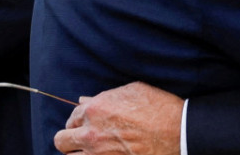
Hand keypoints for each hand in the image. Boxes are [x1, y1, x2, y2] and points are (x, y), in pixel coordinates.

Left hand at [55, 82, 183, 154]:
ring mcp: (97, 154)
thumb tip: (84, 101)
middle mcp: (90, 134)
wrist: (178, 132)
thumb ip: (105, 97)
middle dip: (69, 138)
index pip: (72, 117)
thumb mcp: (132, 92)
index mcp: (94, 110)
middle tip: (82, 138)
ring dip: (77, 153)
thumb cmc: (158, 108)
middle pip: (61, 140)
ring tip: (90, 151)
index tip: (87, 123)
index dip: (79, 120)